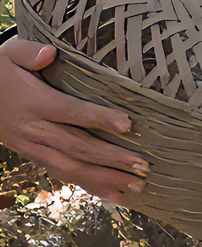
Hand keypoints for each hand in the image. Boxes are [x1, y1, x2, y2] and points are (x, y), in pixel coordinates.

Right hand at [0, 38, 148, 203]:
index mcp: (33, 102)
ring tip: (136, 186)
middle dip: (111, 159)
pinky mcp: (31, 155)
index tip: (129, 125)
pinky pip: (61, 173)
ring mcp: (31, 146)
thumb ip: (29, 52)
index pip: (71, 112)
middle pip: (76, 147)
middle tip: (143, 167)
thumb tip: (49, 54)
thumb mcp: (9, 54)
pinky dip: (88, 185)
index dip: (100, 119)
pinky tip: (112, 193)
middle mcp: (33, 129)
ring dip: (104, 179)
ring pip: (70, 168)